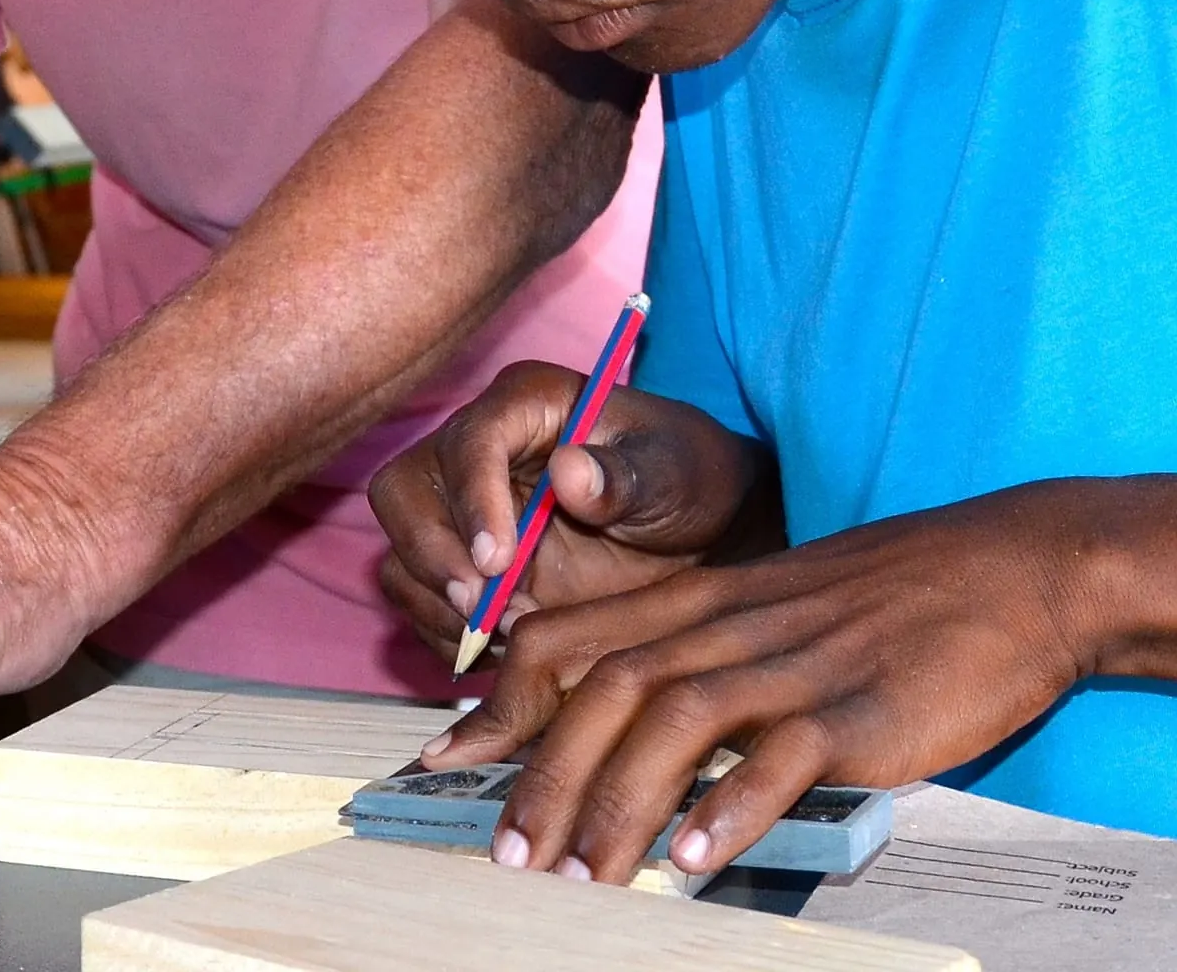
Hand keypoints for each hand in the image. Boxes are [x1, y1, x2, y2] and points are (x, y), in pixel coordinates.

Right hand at [369, 363, 771, 658]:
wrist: (702, 533)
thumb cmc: (690, 481)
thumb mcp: (676, 474)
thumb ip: (627, 475)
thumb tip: (569, 474)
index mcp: (524, 405)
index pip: (468, 442)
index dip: (473, 500)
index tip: (498, 562)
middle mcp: (474, 450)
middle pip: (403, 493)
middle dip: (433, 555)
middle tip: (482, 608)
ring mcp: (461, 510)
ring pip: (400, 552)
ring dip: (439, 603)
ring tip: (508, 635)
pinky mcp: (461, 565)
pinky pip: (418, 599)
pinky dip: (447, 633)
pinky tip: (504, 648)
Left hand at [423, 481, 1130, 883]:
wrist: (1003, 569)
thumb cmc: (875, 601)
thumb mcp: (759, 610)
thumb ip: (686, 651)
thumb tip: (612, 721)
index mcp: (690, 602)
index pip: (567, 643)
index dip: (501, 704)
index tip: (445, 764)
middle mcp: (723, 627)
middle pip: (604, 693)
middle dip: (543, 776)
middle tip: (506, 857)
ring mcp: (789, 667)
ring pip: (674, 726)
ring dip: (617, 804)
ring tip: (580, 879)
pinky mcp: (857, 711)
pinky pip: (781, 761)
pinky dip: (732, 807)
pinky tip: (696, 859)